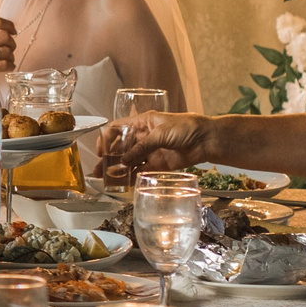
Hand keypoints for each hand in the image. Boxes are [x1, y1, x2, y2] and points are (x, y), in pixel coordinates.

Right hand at [0, 17, 18, 77]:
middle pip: (5, 36)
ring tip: (6, 59)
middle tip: (10, 48)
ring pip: (7, 51)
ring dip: (11, 56)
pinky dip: (10, 65)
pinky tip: (8, 66)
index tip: (13, 31)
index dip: (9, 25)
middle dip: (12, 43)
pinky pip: (5, 64)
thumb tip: (6, 31)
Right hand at [97, 111, 214, 179]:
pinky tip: (123, 183)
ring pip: (129, 161)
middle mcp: (143, 137)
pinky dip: (132, 176)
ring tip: (108, 180)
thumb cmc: (186, 128)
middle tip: (99, 171)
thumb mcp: (160, 133)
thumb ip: (141, 147)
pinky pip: (141, 170)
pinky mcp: (157, 164)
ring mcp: (150, 151)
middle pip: (120, 148)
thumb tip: (124, 161)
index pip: (117, 129)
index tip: (101, 152)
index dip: (106, 139)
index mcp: (141, 123)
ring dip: (118, 170)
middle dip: (109, 158)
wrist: (206, 140)